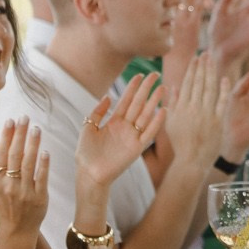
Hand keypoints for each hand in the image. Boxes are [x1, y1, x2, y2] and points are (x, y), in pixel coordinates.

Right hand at [0, 118, 51, 238]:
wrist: (17, 228)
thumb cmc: (5, 204)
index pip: (1, 153)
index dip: (6, 136)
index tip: (10, 120)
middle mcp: (8, 185)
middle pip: (14, 155)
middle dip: (19, 134)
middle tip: (24, 118)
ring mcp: (24, 192)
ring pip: (28, 164)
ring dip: (32, 144)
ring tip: (36, 129)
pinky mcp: (39, 198)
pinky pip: (41, 178)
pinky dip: (43, 164)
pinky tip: (45, 151)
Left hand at [78, 72, 165, 191]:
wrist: (89, 173)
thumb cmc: (86, 153)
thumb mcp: (88, 127)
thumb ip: (98, 112)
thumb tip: (108, 96)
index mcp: (114, 121)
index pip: (126, 100)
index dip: (133, 87)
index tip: (140, 74)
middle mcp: (125, 127)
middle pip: (138, 104)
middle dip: (146, 89)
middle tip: (155, 74)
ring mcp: (132, 137)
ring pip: (145, 115)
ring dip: (154, 102)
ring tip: (162, 88)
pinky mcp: (136, 148)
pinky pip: (149, 133)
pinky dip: (156, 123)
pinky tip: (163, 111)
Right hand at [167, 52, 225, 164]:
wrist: (192, 160)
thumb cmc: (180, 143)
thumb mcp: (170, 123)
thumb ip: (172, 104)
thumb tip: (173, 86)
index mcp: (181, 107)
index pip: (187, 83)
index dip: (192, 69)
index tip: (196, 57)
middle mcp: (193, 108)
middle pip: (198, 82)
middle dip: (202, 66)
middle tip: (206, 53)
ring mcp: (206, 114)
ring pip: (209, 88)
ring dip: (211, 72)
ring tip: (213, 60)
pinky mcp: (217, 121)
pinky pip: (222, 102)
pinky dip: (224, 90)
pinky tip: (225, 78)